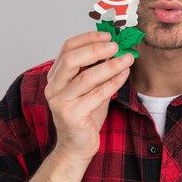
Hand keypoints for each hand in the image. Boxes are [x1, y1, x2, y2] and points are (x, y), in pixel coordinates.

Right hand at [45, 31, 133, 164]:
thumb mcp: (89, 87)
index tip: (108, 35)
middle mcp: (53, 88)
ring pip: (86, 78)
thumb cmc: (85, 114)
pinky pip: (96, 95)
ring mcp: (60, 102)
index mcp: (55, 76)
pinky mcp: (71, 116)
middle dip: (96, 49)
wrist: (77, 146)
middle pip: (71, 60)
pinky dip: (113, 82)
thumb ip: (97, 68)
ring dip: (110, 66)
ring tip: (128, 58)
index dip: (88, 38)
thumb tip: (115, 47)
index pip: (67, 48)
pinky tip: (125, 75)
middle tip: (117, 45)